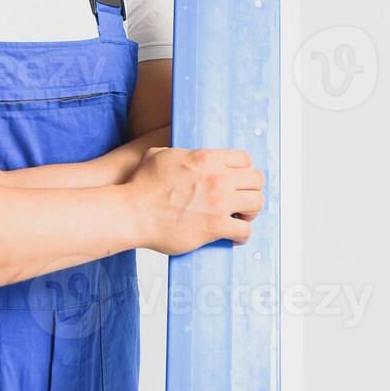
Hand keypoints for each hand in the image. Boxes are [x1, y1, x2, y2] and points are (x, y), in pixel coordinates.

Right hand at [123, 147, 265, 254]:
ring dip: (251, 211)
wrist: (133, 213)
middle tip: (242, 199)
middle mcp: (217, 178)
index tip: (238, 180)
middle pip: (256, 179)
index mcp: (206, 158)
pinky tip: (234, 237)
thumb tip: (185, 156)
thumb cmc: (141, 187)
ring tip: (241, 217)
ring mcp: (219, 202)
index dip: (243, 170)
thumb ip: (180, 153)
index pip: (244, 159)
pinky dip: (242, 235)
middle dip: (250, 190)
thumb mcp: (160, 155)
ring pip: (256, 203)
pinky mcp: (216, 226)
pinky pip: (244, 231)